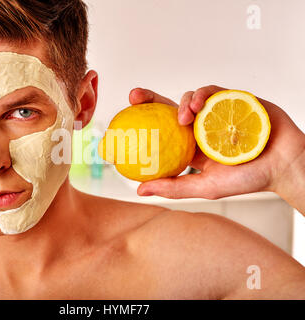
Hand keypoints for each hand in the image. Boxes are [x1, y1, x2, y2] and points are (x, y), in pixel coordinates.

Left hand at [129, 86, 304, 208]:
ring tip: (184, 116)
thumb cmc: (248, 179)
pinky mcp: (233, 99)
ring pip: (190, 98)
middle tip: (134, 96)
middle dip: (149, 98)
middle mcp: (199, 127)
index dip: (142, 122)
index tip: (123, 120)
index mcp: (190, 145)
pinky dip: (203, 94)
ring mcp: (215, 112)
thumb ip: (174, 186)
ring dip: (181, 102)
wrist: (283, 166)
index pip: (161, 130)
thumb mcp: (205, 186)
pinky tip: (200, 105)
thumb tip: (139, 190)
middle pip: (168, 108)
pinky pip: (213, 91)